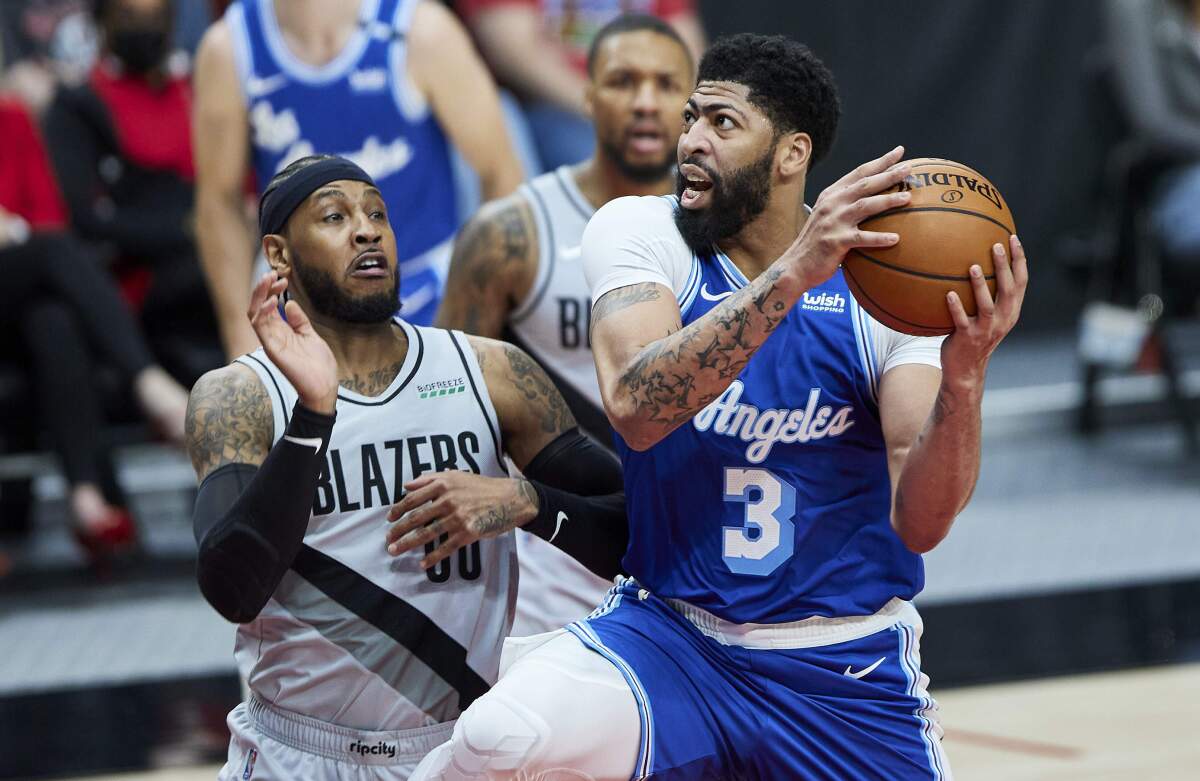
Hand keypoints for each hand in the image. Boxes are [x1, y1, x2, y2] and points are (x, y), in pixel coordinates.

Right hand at [247, 271, 338, 412]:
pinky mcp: (272, 349)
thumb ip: (298, 320)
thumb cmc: (318, 364)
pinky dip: (263, 312)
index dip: (272, 290)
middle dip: (262, 288)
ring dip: (259, 295)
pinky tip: (272, 300)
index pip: (268, 306)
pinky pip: (260, 328)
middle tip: (271, 273)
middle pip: (258, 306)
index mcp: (281, 331)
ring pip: (254, 314)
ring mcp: (271, 341)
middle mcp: (273, 335)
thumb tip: (289, 302)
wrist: (324, 386)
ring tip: (268, 280)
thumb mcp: (310, 335)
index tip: (283, 278)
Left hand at [385, 472, 538, 568]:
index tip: (389, 519)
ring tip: (395, 551)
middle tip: (388, 540)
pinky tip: (422, 564)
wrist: (510, 498)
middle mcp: (448, 500)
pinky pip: (445, 548)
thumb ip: (430, 478)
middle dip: (398, 531)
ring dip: (408, 544)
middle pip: (416, 518)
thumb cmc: (482, 487)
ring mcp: (458, 517)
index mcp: (443, 484)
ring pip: (426, 534)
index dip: (398, 510)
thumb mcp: (457, 476)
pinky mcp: (468, 533)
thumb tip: (406, 485)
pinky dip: (432, 557)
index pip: (413, 499)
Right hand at [784, 145, 912, 289]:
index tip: (899, 152)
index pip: (859, 173)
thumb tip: (875, 200)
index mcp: (831, 195)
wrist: (796, 266)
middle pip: (864, 184)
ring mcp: (832, 222)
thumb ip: (845, 206)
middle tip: (909, 169)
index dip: (880, 162)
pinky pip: (862, 238)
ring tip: (908, 198)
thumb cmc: (817, 243)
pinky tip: (896, 238)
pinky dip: (879, 238)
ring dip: (888, 200)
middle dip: (888, 174)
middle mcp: (831, 204)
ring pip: (865, 206)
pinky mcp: (835, 241)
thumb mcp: (827, 217)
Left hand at [941, 236, 1028, 387]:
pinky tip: (948, 294)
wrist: (965, 369)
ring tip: (974, 267)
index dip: (1020, 260)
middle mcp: (1003, 320)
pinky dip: (956, 308)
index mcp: (1011, 312)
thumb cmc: (974, 336)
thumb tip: (975, 261)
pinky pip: (961, 321)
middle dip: (1004, 267)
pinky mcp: (967, 338)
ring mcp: (986, 330)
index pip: (1021, 282)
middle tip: (997, 245)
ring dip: (980, 286)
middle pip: (1008, 290)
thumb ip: (988, 294)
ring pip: (987, 306)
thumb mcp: (987, 316)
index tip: (1014, 238)